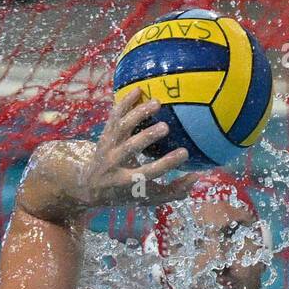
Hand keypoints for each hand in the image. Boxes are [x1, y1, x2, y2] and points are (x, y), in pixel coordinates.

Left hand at [76, 88, 201, 206]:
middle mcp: (115, 164)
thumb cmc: (127, 193)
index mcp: (128, 181)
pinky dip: (124, 102)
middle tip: (166, 127)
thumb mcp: (148, 198)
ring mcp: (108, 148)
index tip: (184, 153)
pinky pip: (114, 116)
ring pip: (121, 128)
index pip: (148, 172)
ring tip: (156, 102)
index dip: (166, 164)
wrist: (91, 185)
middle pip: (130, 148)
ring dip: (137, 114)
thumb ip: (173, 191)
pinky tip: (138, 90)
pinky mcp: (105, 135)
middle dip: (147, 137)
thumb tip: (197, 177)